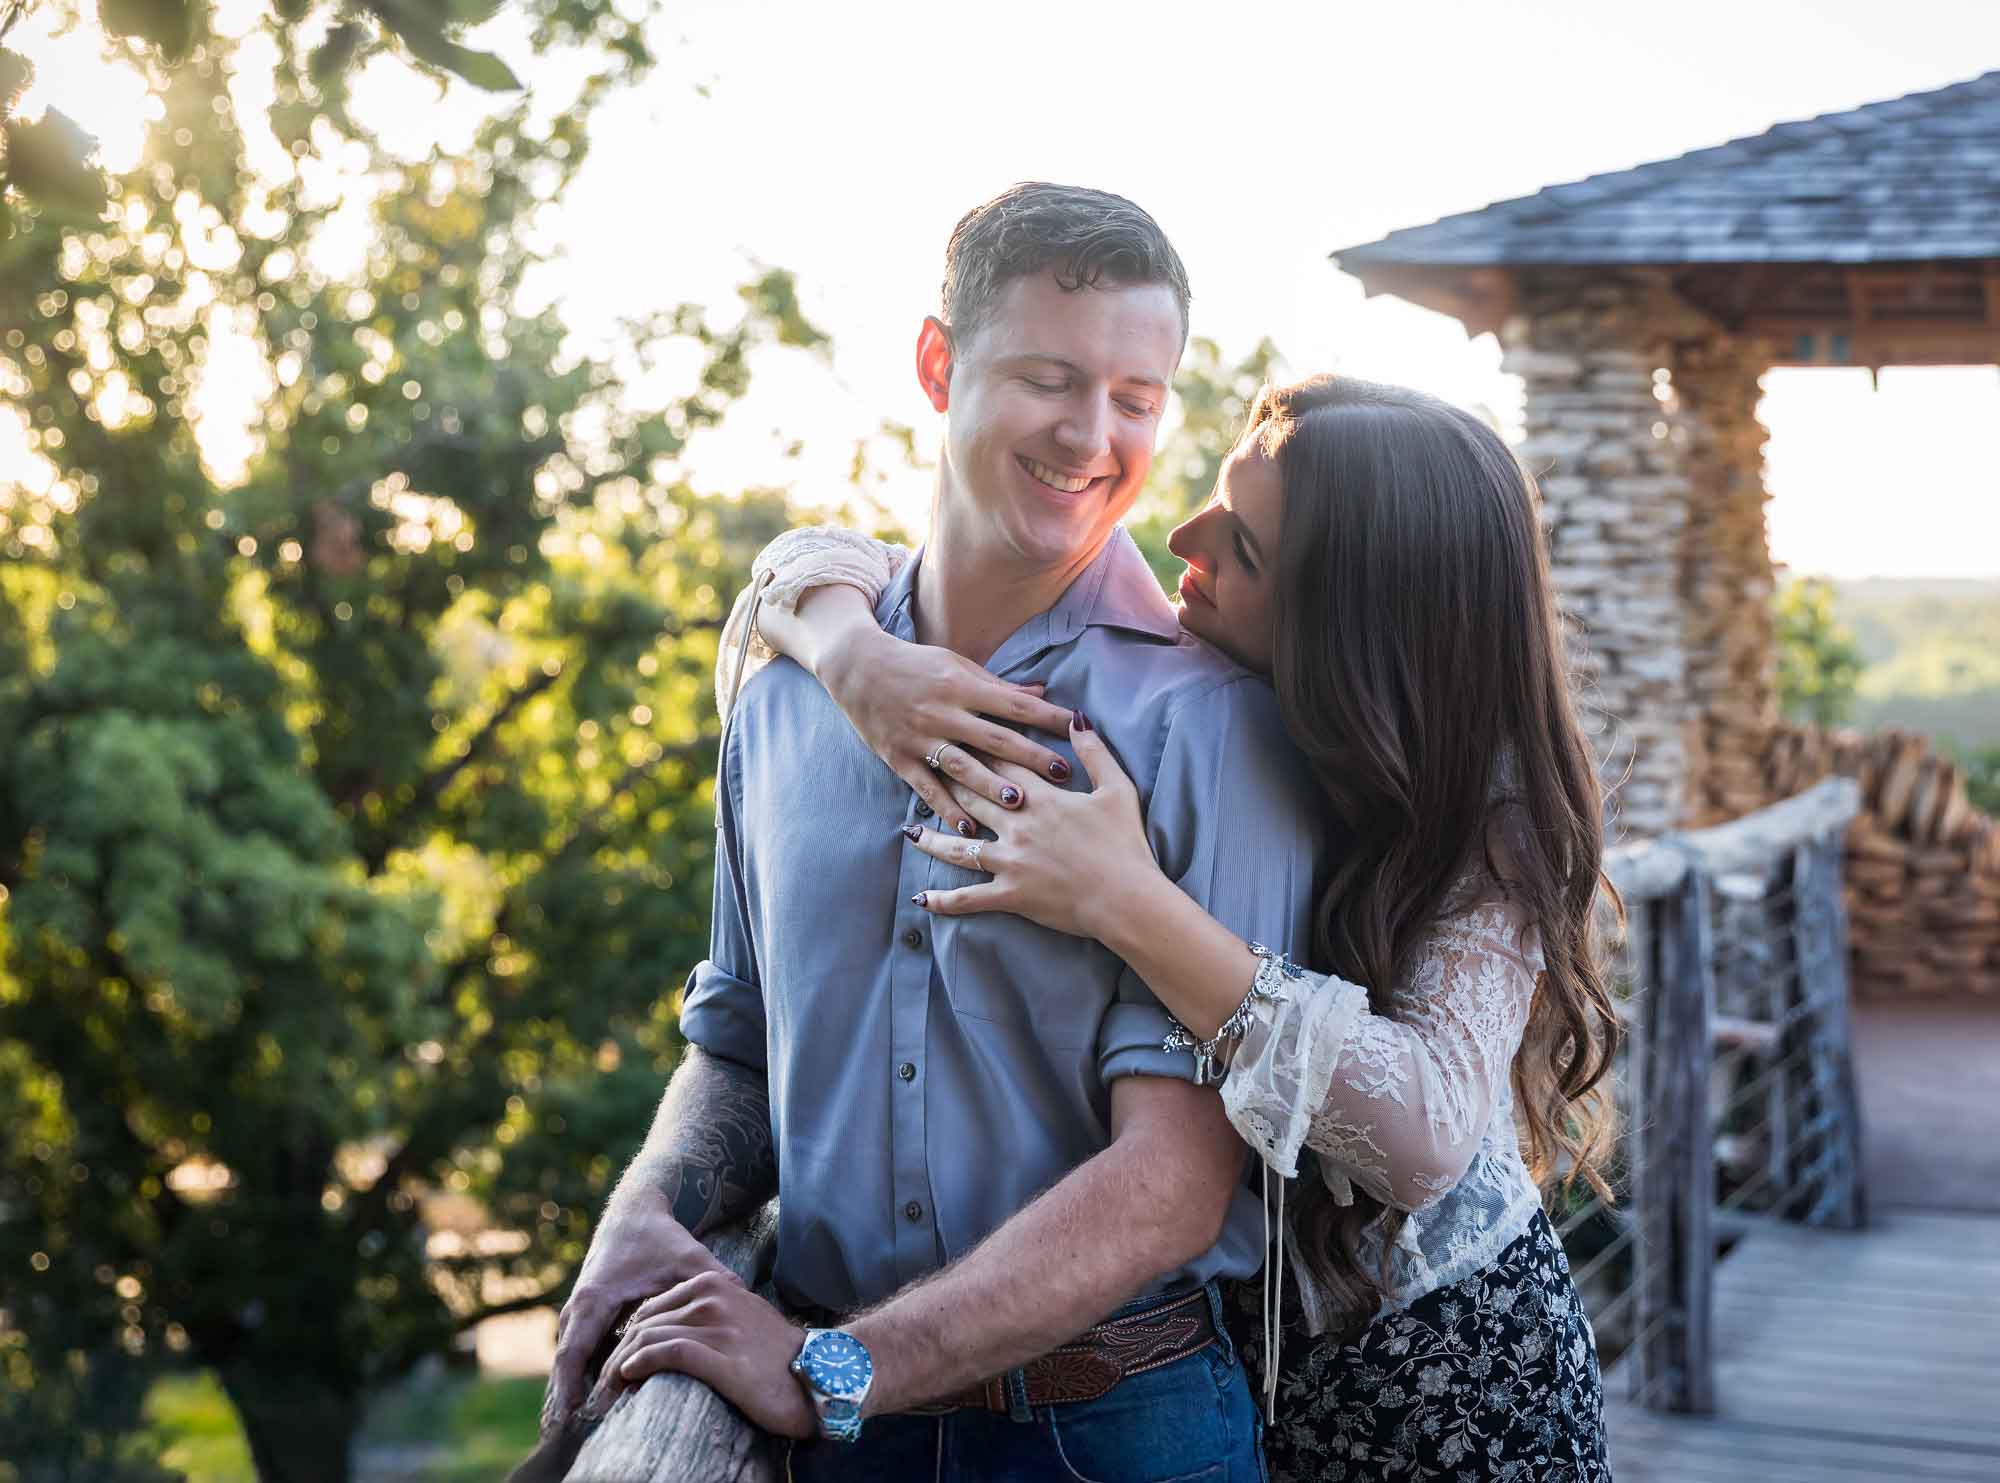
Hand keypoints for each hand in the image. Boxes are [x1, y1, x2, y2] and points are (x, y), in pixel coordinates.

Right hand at [540, 1189, 725, 1435]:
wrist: (635, 1212)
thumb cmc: (661, 1237)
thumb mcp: (688, 1256)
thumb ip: (714, 1279)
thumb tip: (743, 1299)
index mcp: (596, 1298)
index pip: (575, 1352)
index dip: (570, 1387)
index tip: (573, 1417)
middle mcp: (579, 1307)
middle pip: (564, 1365)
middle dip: (562, 1401)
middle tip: (563, 1437)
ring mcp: (578, 1312)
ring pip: (568, 1362)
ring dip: (567, 1393)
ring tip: (566, 1432)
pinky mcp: (585, 1315)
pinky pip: (577, 1353)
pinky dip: (576, 1378)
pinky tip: (582, 1407)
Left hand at [586, 1267, 816, 1439]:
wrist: (819, 1375)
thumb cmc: (776, 1357)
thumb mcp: (741, 1320)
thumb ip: (709, 1319)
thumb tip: (672, 1337)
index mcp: (715, 1284)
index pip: (653, 1307)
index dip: (628, 1336)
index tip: (617, 1363)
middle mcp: (713, 1298)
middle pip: (644, 1321)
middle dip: (617, 1352)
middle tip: (603, 1383)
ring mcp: (716, 1325)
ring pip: (648, 1336)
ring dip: (620, 1365)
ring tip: (609, 1391)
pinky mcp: (719, 1356)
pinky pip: (664, 1353)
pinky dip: (638, 1365)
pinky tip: (628, 1378)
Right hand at [818, 626, 1076, 835]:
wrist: (857, 668)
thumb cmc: (915, 664)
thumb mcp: (957, 664)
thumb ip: (999, 686)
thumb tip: (1042, 693)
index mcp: (961, 685)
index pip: (1014, 704)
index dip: (1048, 716)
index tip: (1077, 727)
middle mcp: (943, 712)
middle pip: (994, 738)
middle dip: (1031, 756)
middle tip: (1063, 773)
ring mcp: (920, 737)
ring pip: (962, 766)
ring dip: (991, 786)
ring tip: (1020, 803)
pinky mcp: (900, 758)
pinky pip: (926, 787)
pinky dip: (946, 808)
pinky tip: (968, 827)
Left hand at [905, 714, 1159, 941]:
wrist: (1127, 897)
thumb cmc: (1125, 843)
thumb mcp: (1117, 789)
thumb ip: (1094, 751)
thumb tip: (1077, 718)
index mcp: (1041, 797)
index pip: (1000, 765)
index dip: (977, 749)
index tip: (955, 735)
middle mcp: (1017, 825)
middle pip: (972, 797)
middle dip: (946, 783)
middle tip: (923, 771)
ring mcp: (1010, 860)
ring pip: (959, 846)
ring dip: (932, 839)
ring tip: (909, 833)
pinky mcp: (1010, 894)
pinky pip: (969, 898)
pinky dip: (944, 900)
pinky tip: (920, 898)